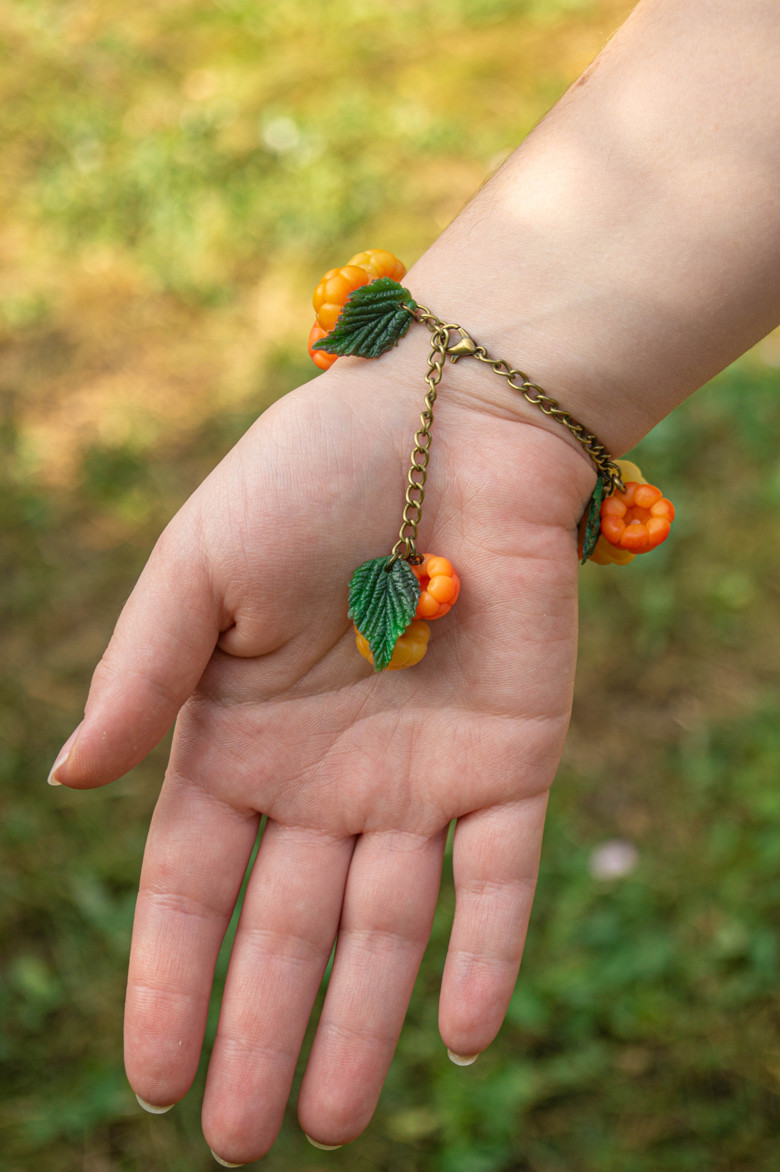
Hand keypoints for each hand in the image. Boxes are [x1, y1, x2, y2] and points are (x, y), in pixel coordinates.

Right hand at [52, 343, 594, 1162]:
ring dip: (362, 1021)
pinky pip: (498, 874)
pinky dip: (487, 951)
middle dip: (259, 1030)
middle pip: (286, 926)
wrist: (451, 421)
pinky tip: (464, 1036)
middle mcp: (325, 777)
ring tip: (329, 1121)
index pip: (194, 883)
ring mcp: (421, 776)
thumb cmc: (310, 478)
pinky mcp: (512, 759)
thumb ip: (141, 676)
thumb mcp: (199, 568)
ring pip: (388, 924)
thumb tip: (70, 779)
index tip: (157, 1079)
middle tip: (243, 1142)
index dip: (172, 978)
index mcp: (239, 737)